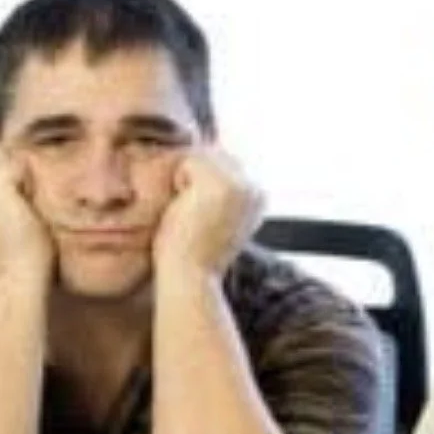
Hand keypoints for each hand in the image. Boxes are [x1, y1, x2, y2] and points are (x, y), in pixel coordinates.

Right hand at [0, 138, 53, 285]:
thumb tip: (1, 153)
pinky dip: (29, 181)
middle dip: (7, 168)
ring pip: (1, 154)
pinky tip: (27, 207)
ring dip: (19, 174)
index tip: (9, 204)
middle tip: (18, 205)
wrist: (16, 281)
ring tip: (23, 207)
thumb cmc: (13, 258)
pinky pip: (18, 163)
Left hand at [152, 147, 264, 278]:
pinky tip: (183, 211)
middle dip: (192, 180)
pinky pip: (186, 163)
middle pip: (210, 156)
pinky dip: (175, 184)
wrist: (190, 278)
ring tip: (188, 214)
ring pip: (199, 158)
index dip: (199, 184)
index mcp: (258, 197)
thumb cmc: (192, 254)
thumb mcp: (211, 217)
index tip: (199, 218)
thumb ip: (215, 190)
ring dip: (183, 183)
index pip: (222, 164)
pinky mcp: (221, 183)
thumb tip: (202, 156)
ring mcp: (240, 184)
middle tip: (191, 217)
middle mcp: (255, 188)